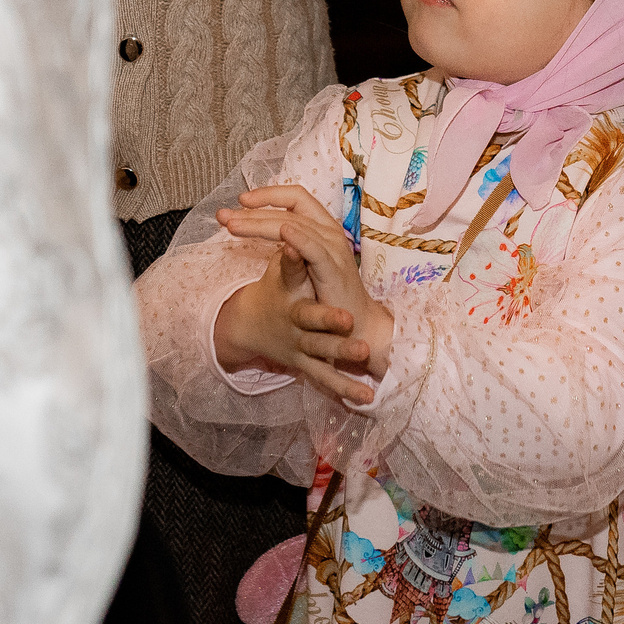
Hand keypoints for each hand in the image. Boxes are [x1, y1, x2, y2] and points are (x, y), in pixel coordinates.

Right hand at [212, 243, 378, 402]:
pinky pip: (328, 379)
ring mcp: (300, 344)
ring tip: (363, 354)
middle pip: (309, 318)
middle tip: (346, 319)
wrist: (256, 329)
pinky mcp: (306, 365)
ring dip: (342, 353)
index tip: (294, 246)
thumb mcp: (278, 271)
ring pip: (323, 350)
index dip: (291, 260)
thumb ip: (289, 255)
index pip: (288, 274)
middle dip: (326, 318)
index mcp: (285, 292)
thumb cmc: (274, 291)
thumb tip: (292, 224)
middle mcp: (292, 319)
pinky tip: (367, 399)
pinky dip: (346, 389)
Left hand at [219, 184, 394, 394]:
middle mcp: (328, 231)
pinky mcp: (333, 269)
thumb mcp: (304, 262)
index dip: (267, 195)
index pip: (295, 197)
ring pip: (294, 225)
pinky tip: (282, 234)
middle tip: (223, 217)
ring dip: (260, 224)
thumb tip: (256, 226)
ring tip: (233, 226)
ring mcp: (332, 248)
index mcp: (321, 226)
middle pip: (287, 210)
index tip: (240, 201)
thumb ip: (287, 243)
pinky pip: (314, 249)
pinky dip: (298, 238)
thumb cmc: (327, 294)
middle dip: (252, 212)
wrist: (354, 326)